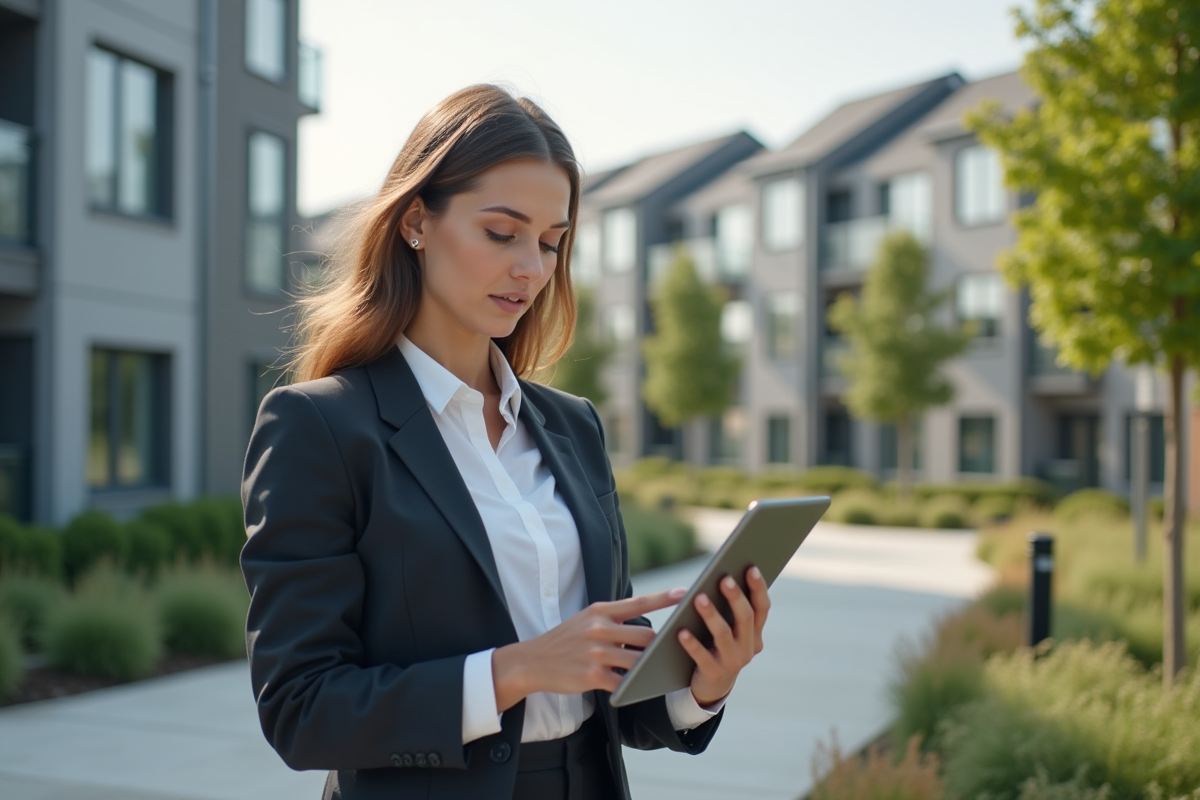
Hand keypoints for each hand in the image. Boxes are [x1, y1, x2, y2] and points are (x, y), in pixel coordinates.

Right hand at [491, 587, 685, 711]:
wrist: (532, 661)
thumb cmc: (565, 641)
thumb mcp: (586, 620)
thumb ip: (613, 622)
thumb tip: (645, 632)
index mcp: (600, 611)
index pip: (639, 601)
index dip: (664, 597)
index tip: (686, 593)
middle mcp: (599, 629)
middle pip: (646, 635)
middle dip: (659, 645)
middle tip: (671, 650)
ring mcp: (595, 653)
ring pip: (638, 660)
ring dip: (648, 667)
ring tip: (656, 671)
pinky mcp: (592, 676)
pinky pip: (623, 682)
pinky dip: (632, 685)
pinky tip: (635, 687)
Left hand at [679, 566, 769, 706]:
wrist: (711, 685)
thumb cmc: (717, 645)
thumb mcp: (729, 628)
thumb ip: (729, 608)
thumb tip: (723, 575)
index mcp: (755, 633)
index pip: (762, 608)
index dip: (758, 588)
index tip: (751, 568)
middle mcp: (748, 648)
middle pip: (745, 618)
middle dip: (735, 597)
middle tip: (724, 579)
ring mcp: (733, 662)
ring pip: (724, 635)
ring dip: (711, 615)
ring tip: (699, 598)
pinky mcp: (714, 673)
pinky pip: (702, 656)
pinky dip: (691, 643)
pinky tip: (681, 631)